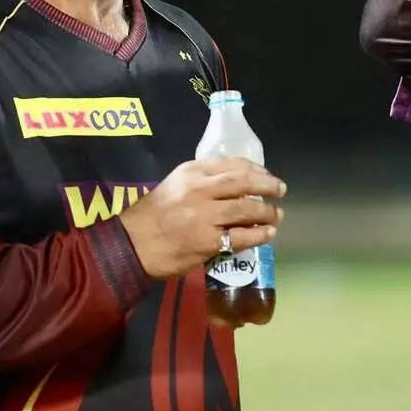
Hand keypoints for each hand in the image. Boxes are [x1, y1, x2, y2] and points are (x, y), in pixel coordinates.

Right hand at [120, 157, 285, 279]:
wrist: (131, 246)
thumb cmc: (152, 215)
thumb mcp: (174, 184)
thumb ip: (202, 180)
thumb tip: (237, 182)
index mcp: (191, 172)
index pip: (231, 164)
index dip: (255, 169)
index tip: (266, 174)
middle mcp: (200, 190)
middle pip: (244, 182)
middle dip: (267, 185)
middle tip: (280, 190)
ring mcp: (204, 216)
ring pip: (247, 209)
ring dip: (267, 212)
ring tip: (277, 215)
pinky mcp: (207, 241)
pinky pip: (241, 236)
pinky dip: (259, 234)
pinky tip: (268, 233)